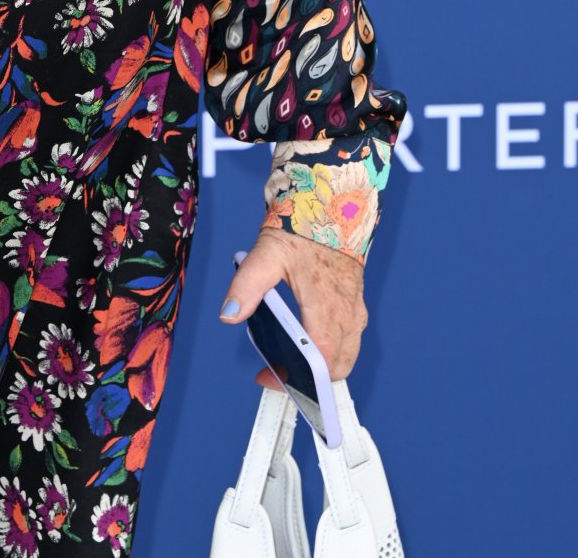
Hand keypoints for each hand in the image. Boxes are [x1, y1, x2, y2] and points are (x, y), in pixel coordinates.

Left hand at [218, 227, 367, 390]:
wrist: (333, 207)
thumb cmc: (303, 229)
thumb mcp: (267, 253)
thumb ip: (247, 284)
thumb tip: (230, 313)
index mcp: (326, 306)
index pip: (321, 358)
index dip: (297, 377)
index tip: (270, 377)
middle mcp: (346, 314)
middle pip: (337, 367)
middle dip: (310, 380)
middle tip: (279, 374)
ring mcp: (355, 311)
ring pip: (347, 356)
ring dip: (323, 367)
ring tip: (292, 363)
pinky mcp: (357, 305)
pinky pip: (350, 340)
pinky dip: (334, 351)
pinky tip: (311, 342)